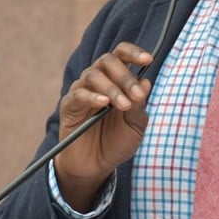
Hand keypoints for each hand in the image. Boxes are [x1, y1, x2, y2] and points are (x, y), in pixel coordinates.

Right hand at [54, 42, 153, 209]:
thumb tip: (146, 82)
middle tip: (138, 95)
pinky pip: (78, 95)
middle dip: (126, 76)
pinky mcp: (69, 106)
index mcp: (116, 79)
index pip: (121, 54)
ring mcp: (82, 91)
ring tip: (123, 106)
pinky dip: (92, 97)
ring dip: (112, 89)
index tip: (149, 59)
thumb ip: (139, 104)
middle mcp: (98, 80)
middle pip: (108, 61)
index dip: (134, 52)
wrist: (96, 166)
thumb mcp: (135, 125)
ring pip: (94, 75)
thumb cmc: (117, 142)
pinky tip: (104, 104)